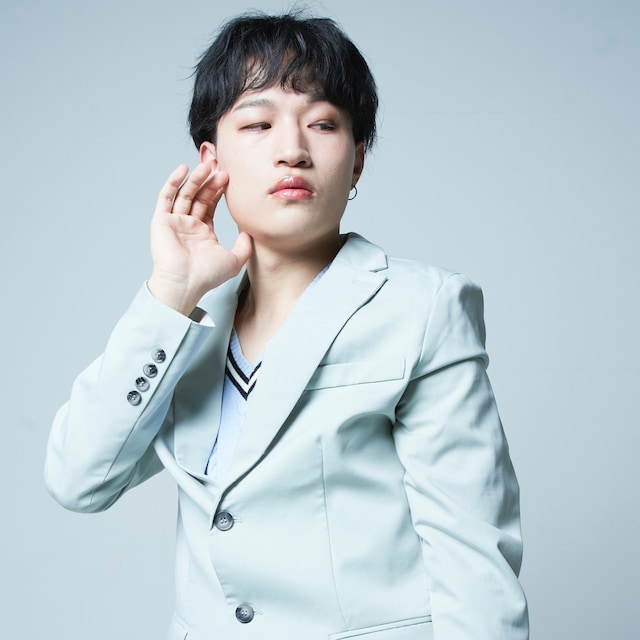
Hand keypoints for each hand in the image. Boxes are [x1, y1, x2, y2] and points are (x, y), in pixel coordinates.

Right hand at [148, 163, 251, 314]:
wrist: (186, 283)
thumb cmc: (207, 276)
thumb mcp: (235, 260)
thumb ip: (244, 245)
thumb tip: (250, 231)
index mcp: (203, 233)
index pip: (210, 205)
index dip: (218, 190)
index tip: (228, 177)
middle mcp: (188, 226)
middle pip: (199, 196)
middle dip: (209, 181)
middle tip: (220, 167)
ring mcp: (174, 222)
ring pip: (185, 194)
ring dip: (196, 179)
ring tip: (207, 166)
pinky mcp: (161, 221)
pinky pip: (166, 197)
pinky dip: (173, 182)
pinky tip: (183, 169)